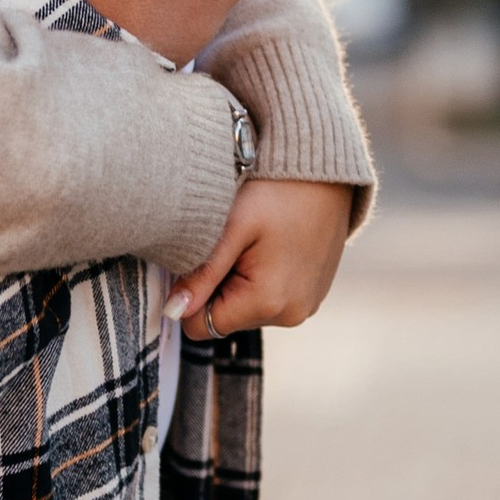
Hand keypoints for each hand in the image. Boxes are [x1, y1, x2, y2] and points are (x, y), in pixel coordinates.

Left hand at [167, 178, 354, 340]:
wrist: (327, 175)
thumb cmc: (277, 193)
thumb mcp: (232, 228)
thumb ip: (201, 274)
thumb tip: (173, 312)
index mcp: (268, 302)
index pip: (201, 325)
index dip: (190, 295)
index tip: (203, 259)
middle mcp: (290, 315)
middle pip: (225, 318)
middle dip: (218, 285)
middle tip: (234, 245)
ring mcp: (305, 308)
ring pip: (245, 309)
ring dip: (238, 282)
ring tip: (255, 243)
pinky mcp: (311, 298)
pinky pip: (269, 301)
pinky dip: (260, 280)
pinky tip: (269, 248)